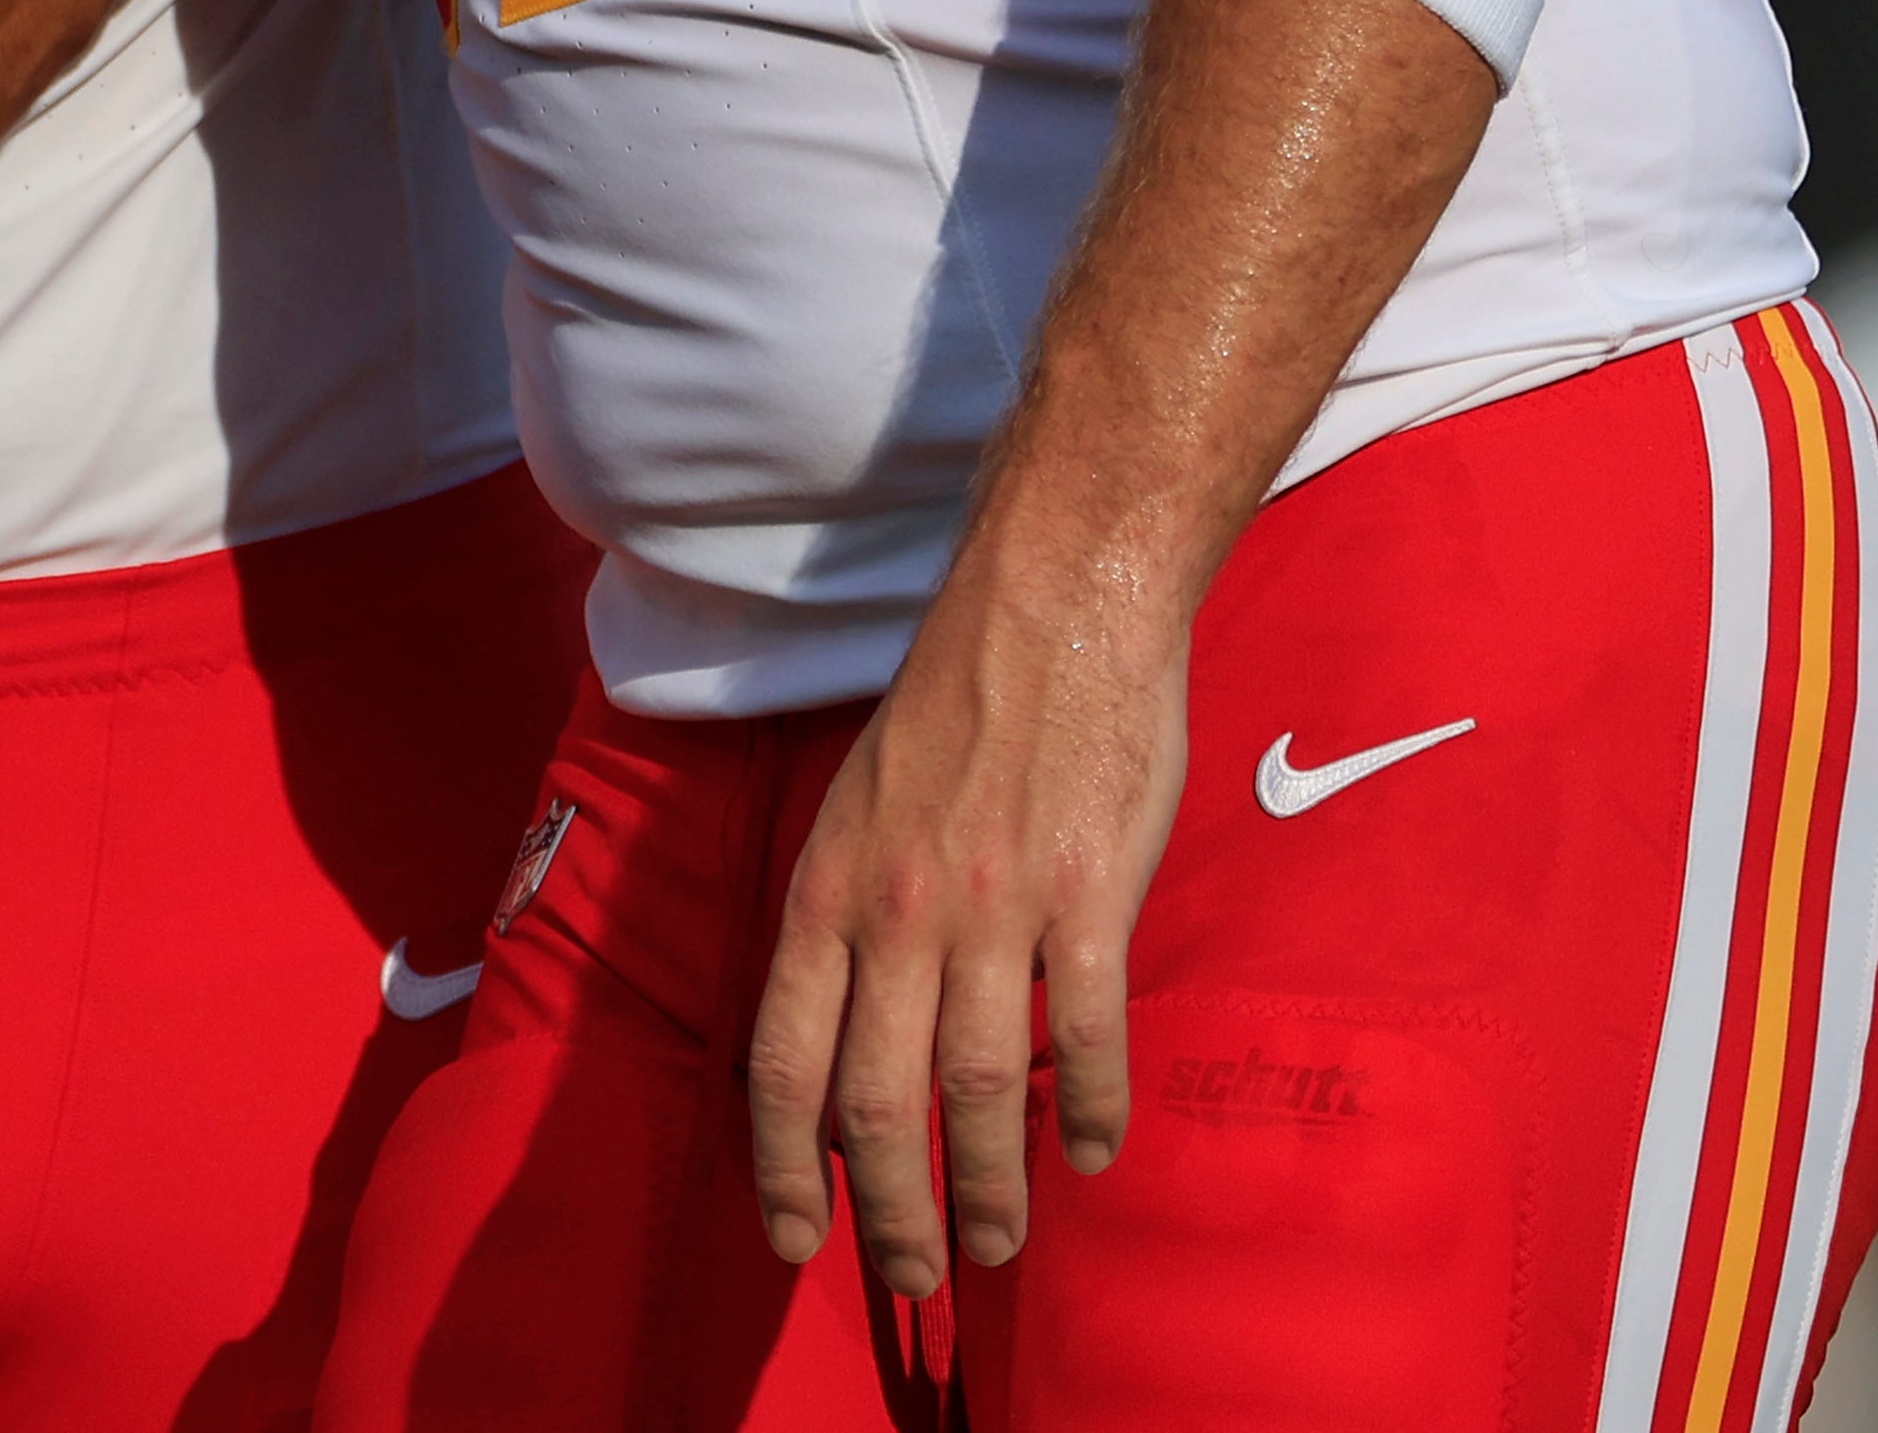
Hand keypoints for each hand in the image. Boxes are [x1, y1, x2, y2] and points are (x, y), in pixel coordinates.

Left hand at [745, 545, 1194, 1295]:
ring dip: (986, 1188)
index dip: (783, 1167)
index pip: (782, 1063)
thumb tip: (850, 1042)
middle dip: (889, 1212)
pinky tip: (1095, 1153)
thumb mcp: (856, 811)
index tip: (795, 1241)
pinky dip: (1090, 1108)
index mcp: (826, 891)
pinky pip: (1084, 1034)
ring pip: (978, 1091)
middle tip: (914, 1275)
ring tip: (999, 1244)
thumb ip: (849, 923)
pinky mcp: (1089, 894)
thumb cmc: (952, 709)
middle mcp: (895, 911)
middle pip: (876, 1103)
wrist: (1050, 602)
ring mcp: (993, 905)